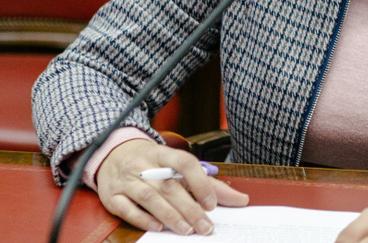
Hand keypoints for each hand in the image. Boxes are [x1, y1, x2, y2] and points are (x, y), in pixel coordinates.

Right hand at [95, 139, 249, 234]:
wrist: (113, 154)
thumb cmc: (153, 162)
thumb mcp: (178, 165)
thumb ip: (209, 183)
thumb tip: (241, 200)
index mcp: (163, 153)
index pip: (184, 163)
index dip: (200, 182)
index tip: (211, 203)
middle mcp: (144, 165)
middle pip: (169, 187)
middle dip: (189, 209)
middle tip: (205, 226)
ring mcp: (126, 180)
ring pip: (149, 198)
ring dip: (170, 215)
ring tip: (187, 230)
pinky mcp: (111, 196)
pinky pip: (127, 208)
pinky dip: (143, 219)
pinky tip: (159, 227)